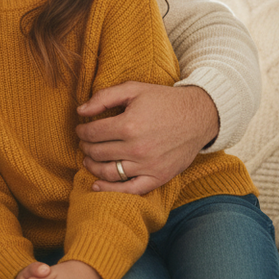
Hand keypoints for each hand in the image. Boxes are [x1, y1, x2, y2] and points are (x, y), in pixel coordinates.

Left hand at [76, 82, 218, 194]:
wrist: (199, 116)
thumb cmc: (164, 101)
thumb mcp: (133, 89)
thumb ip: (103, 97)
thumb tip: (80, 111)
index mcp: (129, 125)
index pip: (91, 133)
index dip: (81, 131)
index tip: (81, 129)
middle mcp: (137, 148)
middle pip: (97, 152)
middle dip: (85, 146)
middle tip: (85, 142)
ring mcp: (148, 165)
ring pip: (108, 171)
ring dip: (92, 166)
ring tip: (89, 159)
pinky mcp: (158, 177)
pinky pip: (130, 190)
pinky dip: (110, 190)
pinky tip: (96, 185)